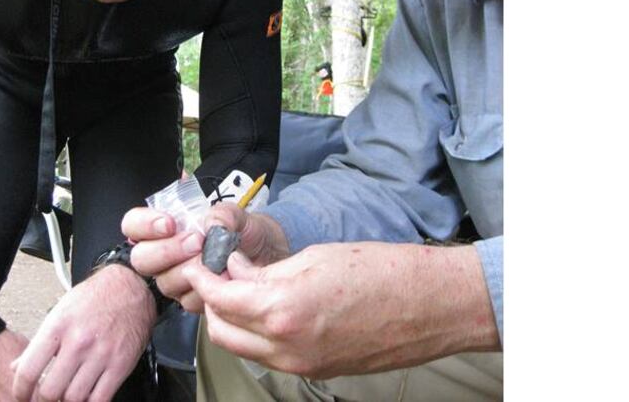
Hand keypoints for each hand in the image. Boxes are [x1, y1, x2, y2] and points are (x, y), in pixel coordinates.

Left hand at [10, 264, 156, 401]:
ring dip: (67, 401)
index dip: (21, 390)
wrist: (131, 287)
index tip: (21, 395)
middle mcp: (79, 342)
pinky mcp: (121, 364)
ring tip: (67, 395)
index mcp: (58, 327)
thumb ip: (38, 342)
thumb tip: (17, 366)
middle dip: (45, 399)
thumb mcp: (60, 312)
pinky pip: (101, 398)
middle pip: (51, 391)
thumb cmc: (95, 297)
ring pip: (75, 399)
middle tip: (47, 396)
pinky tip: (87, 396)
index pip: (29, 370)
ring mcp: (101, 355)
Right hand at [123, 203, 288, 312]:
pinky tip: (223, 279)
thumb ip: (224, 214)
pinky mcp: (194, 299)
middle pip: (142, 259)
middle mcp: (165, 255)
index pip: (133, 225)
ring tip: (215, 260)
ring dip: (189, 271)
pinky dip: (206, 290)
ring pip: (165, 282)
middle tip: (197, 242)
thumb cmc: (249, 233)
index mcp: (166, 228)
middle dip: (168, 251)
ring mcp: (177, 279)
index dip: (144, 225)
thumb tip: (212, 225)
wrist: (272, 257)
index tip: (169, 223)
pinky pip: (189, 300)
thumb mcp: (240, 215)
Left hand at [183, 241, 499, 379]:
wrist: (429, 306)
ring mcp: (302, 364)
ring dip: (234, 320)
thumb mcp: (314, 258)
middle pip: (223, 332)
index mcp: (283, 311)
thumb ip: (268, 271)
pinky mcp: (317, 370)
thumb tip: (237, 273)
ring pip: (244, 348)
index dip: (204, 278)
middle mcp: (287, 347)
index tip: (200, 263)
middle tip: (219, 273)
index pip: (221, 300)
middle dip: (213, 302)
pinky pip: (271, 355)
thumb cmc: (381, 272)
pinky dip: (259, 333)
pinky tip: (271, 306)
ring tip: (244, 287)